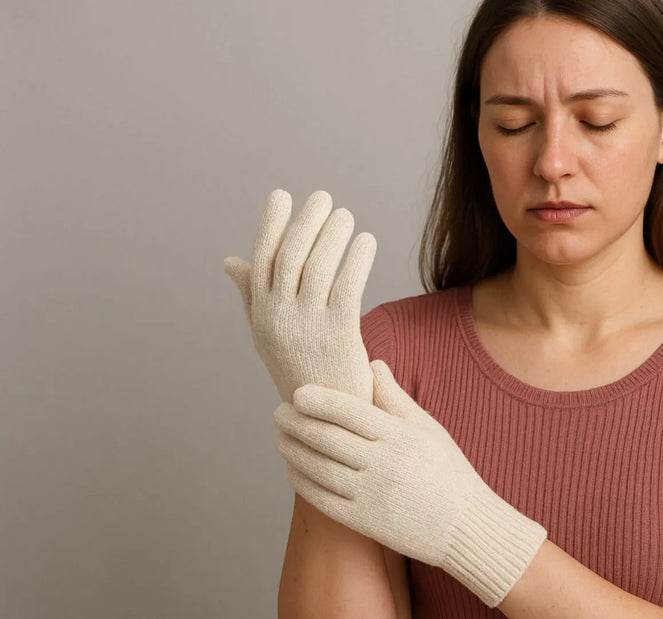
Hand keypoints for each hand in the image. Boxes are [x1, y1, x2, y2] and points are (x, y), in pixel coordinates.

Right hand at [223, 189, 376, 402]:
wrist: (325, 420)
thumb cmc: (299, 371)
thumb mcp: (267, 334)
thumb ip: (252, 296)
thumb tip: (232, 261)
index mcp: (262, 314)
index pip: (262, 259)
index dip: (271, 224)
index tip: (281, 196)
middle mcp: (279, 317)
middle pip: (290, 256)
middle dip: (306, 222)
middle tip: (323, 198)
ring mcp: (307, 326)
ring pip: (319, 266)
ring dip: (334, 234)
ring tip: (347, 216)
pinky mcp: (339, 334)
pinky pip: (348, 285)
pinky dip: (357, 258)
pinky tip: (367, 241)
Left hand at [273, 359, 547, 607]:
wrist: (464, 527)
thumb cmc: (448, 471)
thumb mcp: (429, 429)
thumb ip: (395, 398)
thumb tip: (371, 365)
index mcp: (400, 437)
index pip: (349, 412)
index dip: (319, 400)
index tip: (298, 392)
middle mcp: (383, 464)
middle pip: (326, 438)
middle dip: (296, 422)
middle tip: (279, 411)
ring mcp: (371, 495)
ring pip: (317, 468)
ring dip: (292, 450)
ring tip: (281, 437)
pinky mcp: (363, 521)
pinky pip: (321, 499)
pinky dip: (301, 482)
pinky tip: (293, 469)